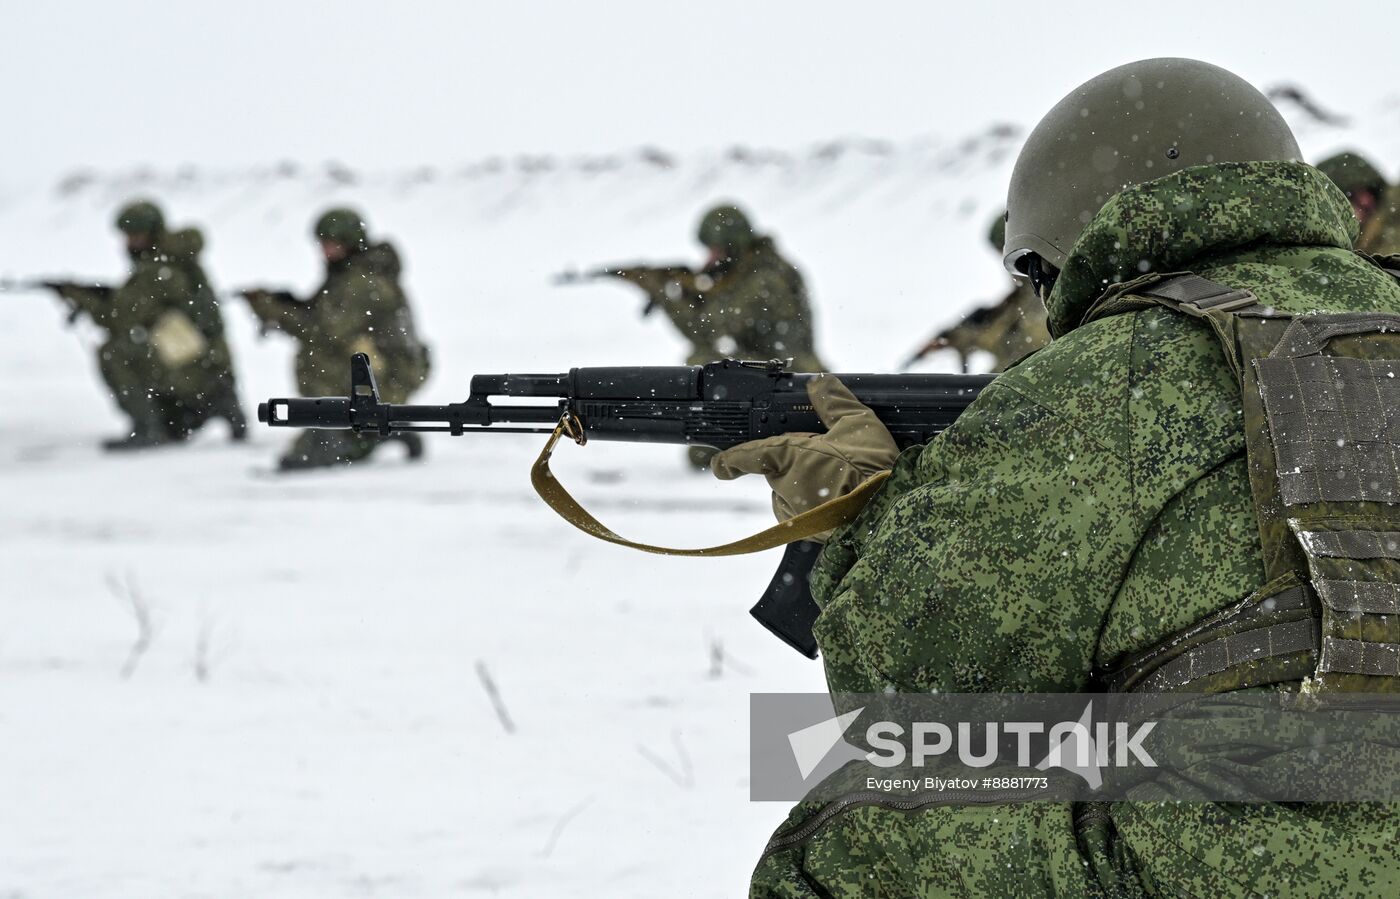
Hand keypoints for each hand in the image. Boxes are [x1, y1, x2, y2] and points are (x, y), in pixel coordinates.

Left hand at [710, 375, 898, 539]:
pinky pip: (806, 517)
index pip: (749, 456)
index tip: (719, 465)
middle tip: (826, 458)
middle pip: (778, 474)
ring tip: (840, 480)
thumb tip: (819, 382)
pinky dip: (818, 508)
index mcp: (788, 458)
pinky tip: (843, 500)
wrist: (888, 512)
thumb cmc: (871, 468)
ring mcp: (798, 514)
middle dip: (795, 466)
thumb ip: (834, 402)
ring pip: (791, 497)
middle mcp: (785, 488)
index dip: (730, 460)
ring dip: (805, 489)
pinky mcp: (813, 534)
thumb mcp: (857, 423)